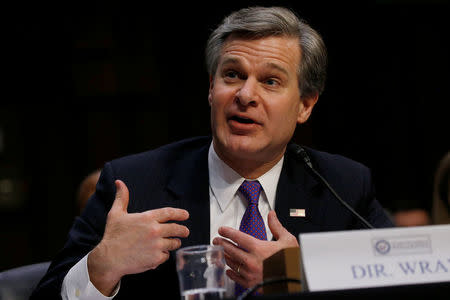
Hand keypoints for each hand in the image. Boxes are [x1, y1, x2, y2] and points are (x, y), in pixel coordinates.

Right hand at [88, 180, 189, 295]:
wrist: (109, 259)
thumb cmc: (112, 235)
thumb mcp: (116, 214)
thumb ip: (122, 197)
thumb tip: (119, 182)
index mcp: (147, 218)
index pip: (169, 213)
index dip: (179, 213)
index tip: (186, 215)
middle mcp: (154, 230)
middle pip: (176, 229)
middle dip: (183, 230)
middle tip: (186, 232)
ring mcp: (156, 245)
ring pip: (174, 243)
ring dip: (174, 243)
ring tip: (173, 243)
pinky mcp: (156, 258)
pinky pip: (167, 256)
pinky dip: (163, 255)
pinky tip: (157, 255)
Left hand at [212, 210, 297, 289]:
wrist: (296, 281)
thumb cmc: (293, 262)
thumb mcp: (287, 241)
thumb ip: (276, 227)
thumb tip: (271, 215)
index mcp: (259, 248)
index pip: (237, 237)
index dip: (227, 232)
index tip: (222, 230)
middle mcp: (252, 261)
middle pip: (230, 249)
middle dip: (221, 243)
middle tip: (216, 240)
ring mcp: (250, 274)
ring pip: (232, 263)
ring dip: (226, 256)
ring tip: (222, 252)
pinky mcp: (251, 284)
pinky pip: (236, 277)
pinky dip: (231, 272)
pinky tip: (229, 270)